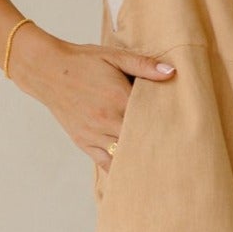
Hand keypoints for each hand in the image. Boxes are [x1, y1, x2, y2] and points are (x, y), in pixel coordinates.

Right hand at [8, 25, 176, 171]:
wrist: (47, 69)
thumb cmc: (83, 61)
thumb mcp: (114, 56)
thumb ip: (143, 65)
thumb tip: (172, 72)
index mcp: (118, 98)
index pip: (151, 118)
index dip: (168, 125)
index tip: (185, 132)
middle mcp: (107, 120)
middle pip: (141, 141)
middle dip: (159, 146)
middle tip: (181, 156)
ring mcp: (94, 134)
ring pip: (125, 156)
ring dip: (142, 160)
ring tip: (163, 169)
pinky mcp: (84, 142)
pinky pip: (106, 163)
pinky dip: (121, 169)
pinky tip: (136, 175)